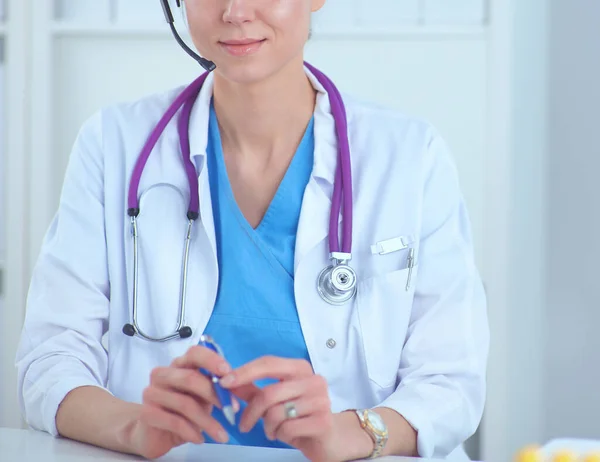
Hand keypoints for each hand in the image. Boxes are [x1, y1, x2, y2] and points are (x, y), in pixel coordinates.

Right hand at [129, 346, 238, 458]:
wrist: (156, 433)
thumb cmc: (185, 409)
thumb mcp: (205, 395)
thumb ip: (219, 386)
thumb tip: (240, 382)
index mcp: (179, 364)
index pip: (195, 353)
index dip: (212, 360)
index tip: (228, 373)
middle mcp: (163, 374)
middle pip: (190, 378)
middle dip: (215, 395)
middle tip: (232, 410)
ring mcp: (152, 392)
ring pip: (185, 403)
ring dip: (208, 421)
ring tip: (222, 435)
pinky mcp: (146, 413)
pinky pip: (174, 421)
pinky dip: (191, 431)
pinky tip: (200, 438)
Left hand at [219, 356, 339, 461]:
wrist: (329, 438)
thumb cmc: (299, 416)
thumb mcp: (274, 401)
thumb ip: (252, 390)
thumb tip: (227, 381)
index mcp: (301, 368)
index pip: (268, 363)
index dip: (244, 372)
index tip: (224, 383)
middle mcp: (313, 379)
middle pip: (269, 392)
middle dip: (251, 412)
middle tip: (243, 425)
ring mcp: (320, 400)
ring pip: (276, 413)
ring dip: (268, 427)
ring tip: (274, 430)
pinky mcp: (323, 421)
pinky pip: (287, 428)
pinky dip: (281, 435)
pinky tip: (287, 434)